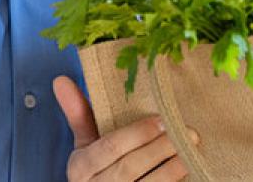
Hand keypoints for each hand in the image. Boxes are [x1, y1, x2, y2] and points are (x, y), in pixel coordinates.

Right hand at [54, 76, 192, 180]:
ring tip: (191, 149)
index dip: (138, 132)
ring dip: (173, 167)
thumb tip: (61, 80)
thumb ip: (78, 114)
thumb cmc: (96, 171)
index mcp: (81, 168)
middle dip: (160, 147)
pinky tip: (188, 169)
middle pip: (131, 166)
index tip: (161, 119)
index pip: (111, 146)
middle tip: (187, 131)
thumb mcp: (84, 146)